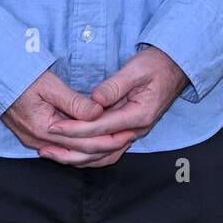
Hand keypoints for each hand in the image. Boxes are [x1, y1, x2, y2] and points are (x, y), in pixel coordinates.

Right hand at [0, 67, 138, 166]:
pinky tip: (97, 142)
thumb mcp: (49, 85)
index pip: (84, 142)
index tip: (128, 130)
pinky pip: (65, 149)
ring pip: (73, 154)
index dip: (109, 138)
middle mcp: (40, 141)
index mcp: (44, 129)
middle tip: (130, 138)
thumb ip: (74, 102)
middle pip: (81, 153)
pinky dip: (83, 148)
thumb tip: (98, 112)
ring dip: (97, 150)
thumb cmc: (21, 77)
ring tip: (119, 141)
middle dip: (108, 146)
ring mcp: (37, 142)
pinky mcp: (37, 137)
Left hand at [41, 45, 189, 165]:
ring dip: (77, 157)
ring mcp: (134, 133)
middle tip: (45, 145)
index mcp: (138, 115)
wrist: (176, 68)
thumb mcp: (136, 69)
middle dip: (70, 148)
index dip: (74, 128)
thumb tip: (95, 100)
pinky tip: (73, 154)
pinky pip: (108, 151)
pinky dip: (89, 155)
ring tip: (53, 154)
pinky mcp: (130, 131)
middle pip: (99, 148)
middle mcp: (137, 130)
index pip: (99, 127)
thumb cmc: (157, 64)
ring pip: (103, 155)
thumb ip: (116, 85)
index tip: (53, 127)